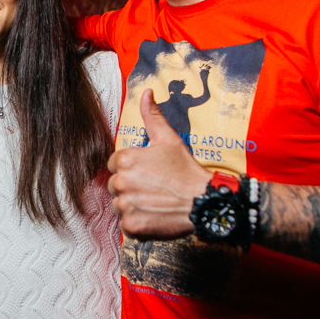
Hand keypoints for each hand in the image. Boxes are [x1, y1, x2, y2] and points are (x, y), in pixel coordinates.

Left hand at [106, 88, 205, 239]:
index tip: (148, 173)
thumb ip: (152, 116)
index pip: (115, 164)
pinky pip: (126, 226)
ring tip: (155, 202)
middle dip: (130, 187)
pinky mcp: (132, 226)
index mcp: (126, 159)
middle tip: (154, 188)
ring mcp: (126, 205)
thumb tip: (146, 92)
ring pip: (120, 206)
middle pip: (115, 186)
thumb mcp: (169, 139)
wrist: (204, 201)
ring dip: (133, 206)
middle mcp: (121, 182)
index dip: (132, 169)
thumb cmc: (186, 171)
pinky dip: (138, 224)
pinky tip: (155, 216)